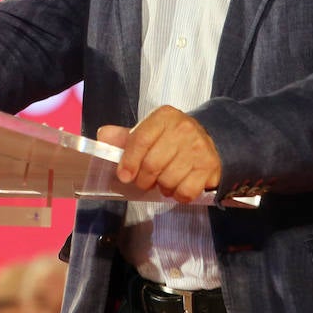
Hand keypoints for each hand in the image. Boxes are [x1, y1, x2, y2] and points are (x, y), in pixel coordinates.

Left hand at [97, 106, 221, 203]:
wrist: (209, 140)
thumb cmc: (172, 139)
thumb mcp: (149, 132)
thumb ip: (124, 137)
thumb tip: (103, 137)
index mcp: (164, 116)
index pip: (140, 140)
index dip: (129, 161)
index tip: (124, 176)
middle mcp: (183, 129)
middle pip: (152, 164)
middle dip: (144, 179)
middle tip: (144, 181)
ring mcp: (198, 148)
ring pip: (168, 180)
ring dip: (162, 188)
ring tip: (165, 180)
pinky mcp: (209, 167)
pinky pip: (186, 191)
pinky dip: (178, 195)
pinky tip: (179, 186)